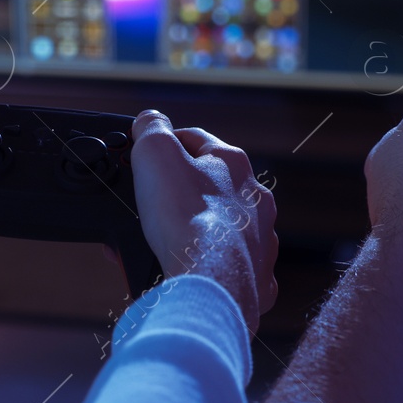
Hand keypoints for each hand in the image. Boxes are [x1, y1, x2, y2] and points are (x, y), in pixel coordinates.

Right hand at [129, 110, 277, 332]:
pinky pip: (228, 268)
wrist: (212, 282)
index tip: (144, 155)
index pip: (196, 140)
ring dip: (193, 232)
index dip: (165, 144)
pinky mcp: (255, 278)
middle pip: (210, 187)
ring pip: (222, 229)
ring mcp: (259, 241)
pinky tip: (186, 272)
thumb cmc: (187, 218)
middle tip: (148, 206)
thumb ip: (152, 129)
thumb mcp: (155, 154)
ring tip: (161, 243)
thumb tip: (151, 120)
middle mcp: (254, 200)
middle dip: (177, 194)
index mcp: (233, 165)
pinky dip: (207, 268)